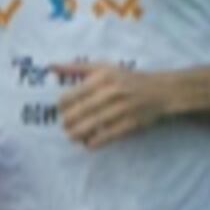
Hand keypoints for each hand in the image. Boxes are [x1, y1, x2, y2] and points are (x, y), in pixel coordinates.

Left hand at [58, 62, 173, 148]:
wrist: (160, 90)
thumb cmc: (126, 78)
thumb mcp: (102, 68)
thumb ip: (75, 68)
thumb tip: (49, 66)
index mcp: (103, 77)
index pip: (73, 94)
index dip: (62, 105)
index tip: (60, 109)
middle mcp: (111, 92)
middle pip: (79, 112)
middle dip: (67, 122)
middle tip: (64, 125)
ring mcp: (121, 109)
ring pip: (91, 125)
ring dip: (77, 134)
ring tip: (72, 135)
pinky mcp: (130, 124)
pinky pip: (107, 136)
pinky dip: (94, 142)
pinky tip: (88, 143)